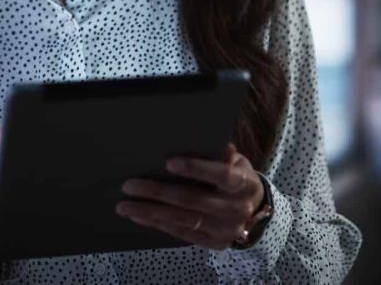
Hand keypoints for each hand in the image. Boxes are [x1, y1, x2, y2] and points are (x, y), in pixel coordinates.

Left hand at [115, 143, 266, 250]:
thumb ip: (219, 153)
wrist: (256, 213)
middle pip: (193, 200)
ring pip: (183, 220)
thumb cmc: (237, 178)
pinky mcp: (213, 244)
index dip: (196, 169)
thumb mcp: (237, 162)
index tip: (168, 162)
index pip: (221, 175)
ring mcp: (225, 230)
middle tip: (129, 186)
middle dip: (158, 193)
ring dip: (150, 212)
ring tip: (124, 206)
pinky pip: (182, 234)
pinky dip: (158, 225)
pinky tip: (138, 217)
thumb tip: (195, 137)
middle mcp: (236, 209)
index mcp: (244, 184)